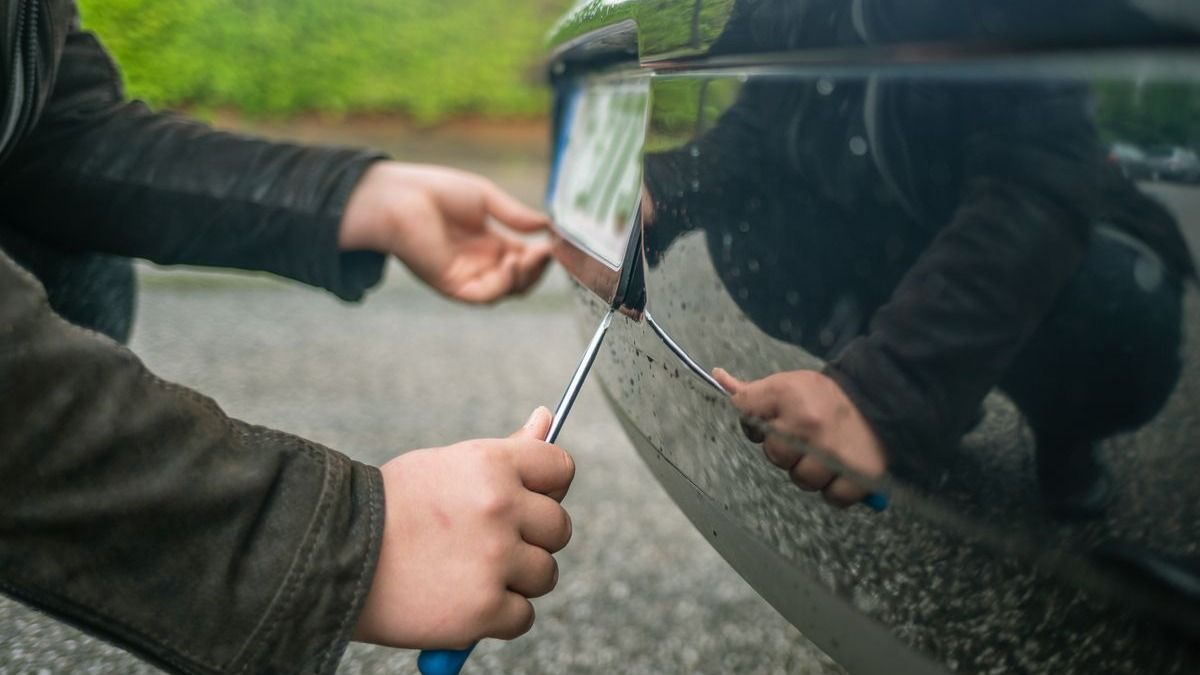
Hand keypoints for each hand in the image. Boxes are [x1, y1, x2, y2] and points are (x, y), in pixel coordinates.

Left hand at [339, 162, 552, 302]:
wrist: (399, 197)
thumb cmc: (435, 191)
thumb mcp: (486, 199)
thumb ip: (515, 216)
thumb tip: (547, 226)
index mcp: (488, 244)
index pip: (524, 259)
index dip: (542, 254)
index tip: (556, 241)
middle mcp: (479, 264)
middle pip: (520, 280)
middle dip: (538, 269)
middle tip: (548, 251)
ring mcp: (467, 276)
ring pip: (507, 291)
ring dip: (526, 277)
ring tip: (532, 256)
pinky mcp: (452, 285)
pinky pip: (485, 296)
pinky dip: (504, 285)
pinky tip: (510, 263)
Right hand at [352, 407, 574, 648]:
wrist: (331, 557)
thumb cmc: (390, 508)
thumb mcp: (446, 465)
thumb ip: (505, 452)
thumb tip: (546, 418)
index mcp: (491, 464)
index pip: (560, 469)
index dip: (548, 488)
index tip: (527, 501)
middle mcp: (500, 508)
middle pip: (558, 528)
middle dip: (531, 539)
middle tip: (487, 544)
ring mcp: (494, 560)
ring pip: (545, 574)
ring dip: (516, 580)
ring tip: (467, 572)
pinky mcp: (483, 609)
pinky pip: (522, 616)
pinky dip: (497, 617)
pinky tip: (461, 601)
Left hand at [712, 368, 886, 507]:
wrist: (882, 398)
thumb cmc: (826, 395)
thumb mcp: (788, 383)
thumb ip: (753, 391)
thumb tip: (718, 376)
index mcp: (789, 397)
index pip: (747, 413)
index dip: (757, 423)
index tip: (776, 419)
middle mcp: (808, 427)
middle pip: (775, 457)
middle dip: (787, 450)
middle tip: (807, 438)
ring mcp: (834, 455)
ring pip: (802, 480)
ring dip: (811, 472)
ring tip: (825, 454)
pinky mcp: (859, 476)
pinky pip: (832, 497)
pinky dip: (835, 489)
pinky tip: (840, 471)